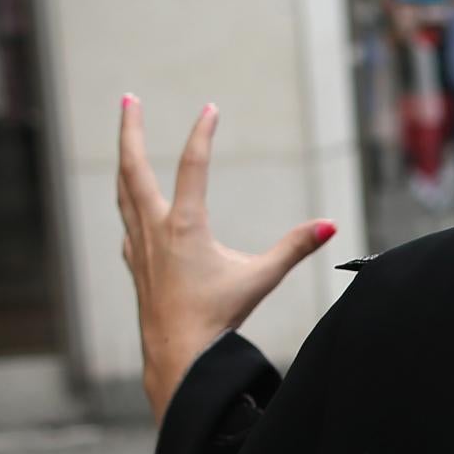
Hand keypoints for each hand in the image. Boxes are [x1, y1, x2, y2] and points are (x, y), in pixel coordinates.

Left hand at [117, 97, 333, 421]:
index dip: (203, 133)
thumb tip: (329, 225)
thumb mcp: (260, 278)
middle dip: (130, 129)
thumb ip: (294, 247)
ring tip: (126, 140)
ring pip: (123, 190)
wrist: (178, 354)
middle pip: (133, 166)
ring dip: (125, 160)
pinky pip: (127, 222)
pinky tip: (134, 208)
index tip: (210, 109)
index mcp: (184, 225)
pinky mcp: (135, 262)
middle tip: (129, 99)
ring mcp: (138, 245)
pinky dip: (129, 204)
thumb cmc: (219, 317)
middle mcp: (154, 227)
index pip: (194, 165)